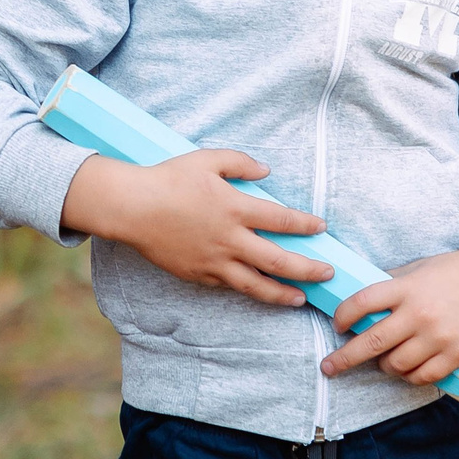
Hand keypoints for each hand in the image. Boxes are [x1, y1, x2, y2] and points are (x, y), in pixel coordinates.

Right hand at [60, 150, 332, 308]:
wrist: (130, 207)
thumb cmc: (167, 179)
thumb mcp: (206, 159)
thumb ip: (240, 163)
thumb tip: (266, 172)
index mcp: (235, 208)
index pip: (282, 221)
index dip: (306, 225)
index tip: (321, 228)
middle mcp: (229, 239)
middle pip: (279, 261)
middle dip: (308, 269)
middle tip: (327, 274)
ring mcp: (213, 261)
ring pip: (256, 285)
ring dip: (282, 294)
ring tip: (300, 299)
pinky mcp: (197, 274)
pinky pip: (228, 285)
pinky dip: (246, 289)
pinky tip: (257, 290)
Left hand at [322, 230, 458, 385]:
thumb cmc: (453, 272)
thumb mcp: (417, 269)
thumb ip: (390, 284)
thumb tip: (357, 298)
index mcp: (406, 288)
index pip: (361, 303)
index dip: (342, 317)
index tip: (337, 326)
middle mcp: (420, 313)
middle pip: (372, 342)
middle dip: (344, 358)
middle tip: (328, 368)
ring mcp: (440, 336)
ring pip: (396, 364)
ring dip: (384, 366)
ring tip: (384, 361)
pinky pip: (424, 376)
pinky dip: (410, 376)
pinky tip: (407, 370)